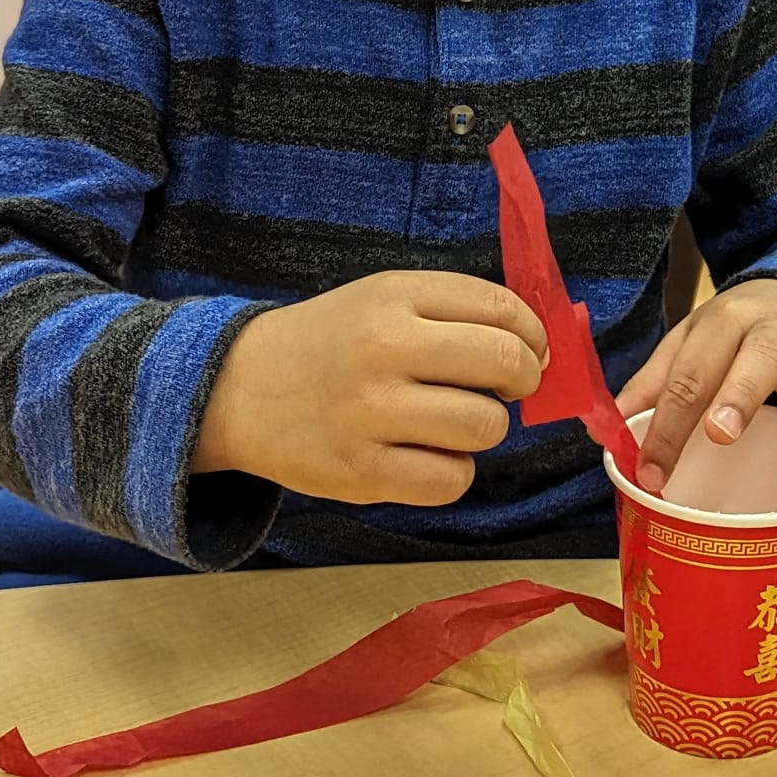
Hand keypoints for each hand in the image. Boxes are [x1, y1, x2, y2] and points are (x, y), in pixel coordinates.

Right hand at [192, 271, 547, 506]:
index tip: (531, 351)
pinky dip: (452, 472)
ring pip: (484, 426)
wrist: (239, 389)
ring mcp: (371, 413)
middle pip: (503, 362)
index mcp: (394, 296)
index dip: (534, 335)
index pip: (501, 307)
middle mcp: (384, 349)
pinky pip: (451, 480)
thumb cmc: (331, 343)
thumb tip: (537, 349)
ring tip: (452, 422)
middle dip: (523, 379)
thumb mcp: (383, 299)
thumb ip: (455, 311)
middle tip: (507, 388)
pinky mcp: (362, 472)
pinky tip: (427, 456)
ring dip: (483, 428)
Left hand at [616, 279, 776, 495]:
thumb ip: (659, 382)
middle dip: (739, 391)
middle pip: (758, 352)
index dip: (667, 424)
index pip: (691, 372)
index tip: (648, 472)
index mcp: (725, 320)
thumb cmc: (737, 337)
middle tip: (718, 432)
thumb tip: (609, 426)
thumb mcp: (693, 346)